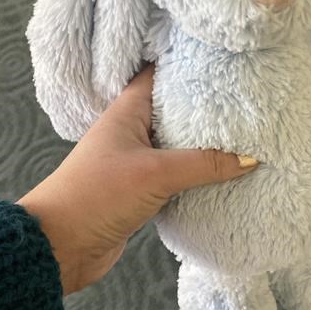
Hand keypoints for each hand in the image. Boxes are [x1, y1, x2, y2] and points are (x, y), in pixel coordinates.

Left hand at [18, 65, 257, 294]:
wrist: (60, 247)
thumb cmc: (97, 195)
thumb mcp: (155, 173)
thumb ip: (204, 163)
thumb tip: (250, 159)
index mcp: (127, 112)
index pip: (158, 75)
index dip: (186, 66)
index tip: (221, 62)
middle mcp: (132, 132)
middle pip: (173, 112)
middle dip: (205, 108)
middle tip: (244, 100)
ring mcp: (136, 163)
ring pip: (177, 147)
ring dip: (203, 145)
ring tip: (243, 135)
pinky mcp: (141, 192)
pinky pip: (177, 177)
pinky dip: (197, 176)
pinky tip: (223, 175)